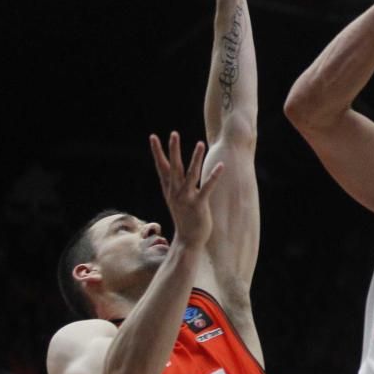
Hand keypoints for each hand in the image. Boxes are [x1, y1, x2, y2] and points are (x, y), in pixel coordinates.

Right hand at [149, 132, 223, 247]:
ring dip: (195, 158)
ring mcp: (186, 198)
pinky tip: (221, 165)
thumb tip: (173, 171)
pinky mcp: (199, 205)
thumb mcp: (176, 199)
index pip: (161, 167)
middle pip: (174, 167)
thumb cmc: (184, 218)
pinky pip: (207, 187)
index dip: (157, 152)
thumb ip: (175, 185)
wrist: (187, 240)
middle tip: (173, 133)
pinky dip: (213, 176)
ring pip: (191, 174)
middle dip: (173, 150)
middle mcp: (175, 192)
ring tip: (200, 143)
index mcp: (169, 190)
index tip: (153, 137)